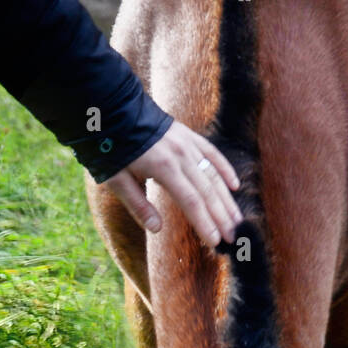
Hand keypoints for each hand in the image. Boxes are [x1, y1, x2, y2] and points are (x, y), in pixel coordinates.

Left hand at [103, 120, 243, 246]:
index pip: (191, 201)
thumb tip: (156, 229)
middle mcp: (181, 155)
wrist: (112, 105)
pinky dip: (224, 169)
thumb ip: (137, 205)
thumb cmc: (110, 144)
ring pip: (214, 175)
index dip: (205, 223)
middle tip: (234, 238)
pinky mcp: (188, 135)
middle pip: (207, 192)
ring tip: (237, 220)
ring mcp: (187, 144)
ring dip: (227, 199)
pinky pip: (212, 153)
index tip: (217, 242)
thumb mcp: (116, 178)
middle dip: (222, 217)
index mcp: (163, 167)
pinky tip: (235, 185)